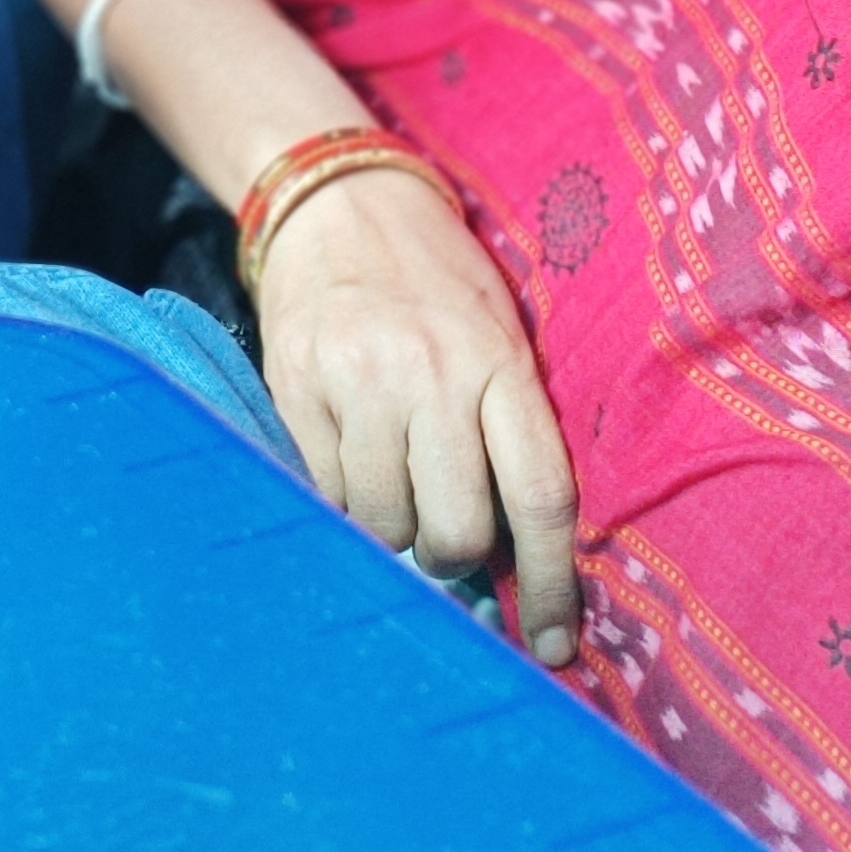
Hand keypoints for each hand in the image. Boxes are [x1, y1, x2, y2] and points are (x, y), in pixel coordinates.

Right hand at [254, 165, 584, 665]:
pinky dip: (341, 499)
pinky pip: (325, 494)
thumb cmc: (437, 281)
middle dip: (455, 555)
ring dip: (393, 528)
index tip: (554, 647)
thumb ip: (511, 429)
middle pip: (457, 531)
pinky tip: (349, 457)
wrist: (340, 204)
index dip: (550, 586)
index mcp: (499, 361)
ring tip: (393, 478)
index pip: (541, 497)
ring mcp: (358, 382)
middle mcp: (432, 374)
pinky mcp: (296, 389)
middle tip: (446, 528)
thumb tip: (514, 557)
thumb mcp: (498, 334)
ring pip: (384, 525)